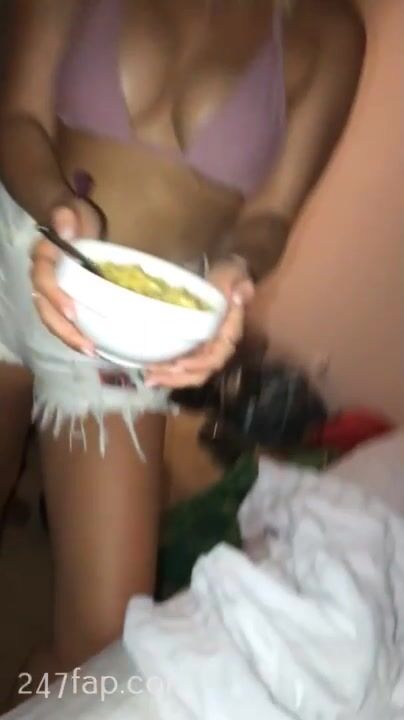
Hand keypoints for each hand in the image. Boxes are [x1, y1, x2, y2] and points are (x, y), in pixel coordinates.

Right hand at [30, 198, 102, 353]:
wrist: (69, 221)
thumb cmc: (74, 218)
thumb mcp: (73, 211)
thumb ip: (68, 217)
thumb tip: (65, 221)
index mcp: (43, 258)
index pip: (43, 280)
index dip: (55, 297)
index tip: (72, 312)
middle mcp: (42, 278)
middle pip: (45, 309)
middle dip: (64, 330)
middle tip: (86, 346)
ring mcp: (51, 292)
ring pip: (52, 319)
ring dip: (69, 337)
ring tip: (90, 350)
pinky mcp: (62, 300)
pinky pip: (63, 320)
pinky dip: (76, 334)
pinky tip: (94, 345)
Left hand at [145, 258, 254, 388]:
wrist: (219, 280)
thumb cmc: (224, 277)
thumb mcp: (231, 274)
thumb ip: (236, 282)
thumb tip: (238, 295)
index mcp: (229, 331)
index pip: (220, 353)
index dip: (201, 362)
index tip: (181, 363)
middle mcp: (218, 346)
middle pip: (203, 370)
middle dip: (179, 377)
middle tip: (155, 376)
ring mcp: (205, 350)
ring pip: (191, 373)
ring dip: (170, 378)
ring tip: (149, 378)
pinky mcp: (193, 349)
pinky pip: (182, 367)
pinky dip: (167, 372)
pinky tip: (149, 372)